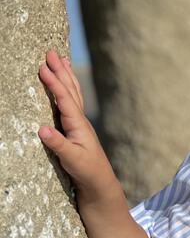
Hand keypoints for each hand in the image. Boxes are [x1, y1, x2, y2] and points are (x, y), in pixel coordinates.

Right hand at [37, 51, 116, 196]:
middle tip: (51, 52)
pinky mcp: (76, 131)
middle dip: (60, 71)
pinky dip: (67, 91)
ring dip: (66, 77)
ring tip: (61, 61)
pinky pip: (70, 104)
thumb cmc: (87, 173)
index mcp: (79, 125)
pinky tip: (64, 88)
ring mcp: (79, 125)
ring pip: (73, 95)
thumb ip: (58, 144)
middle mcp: (81, 122)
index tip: (43, 66)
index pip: (65, 99)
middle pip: (71, 91)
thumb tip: (42, 129)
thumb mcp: (72, 160)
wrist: (100, 186)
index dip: (54, 83)